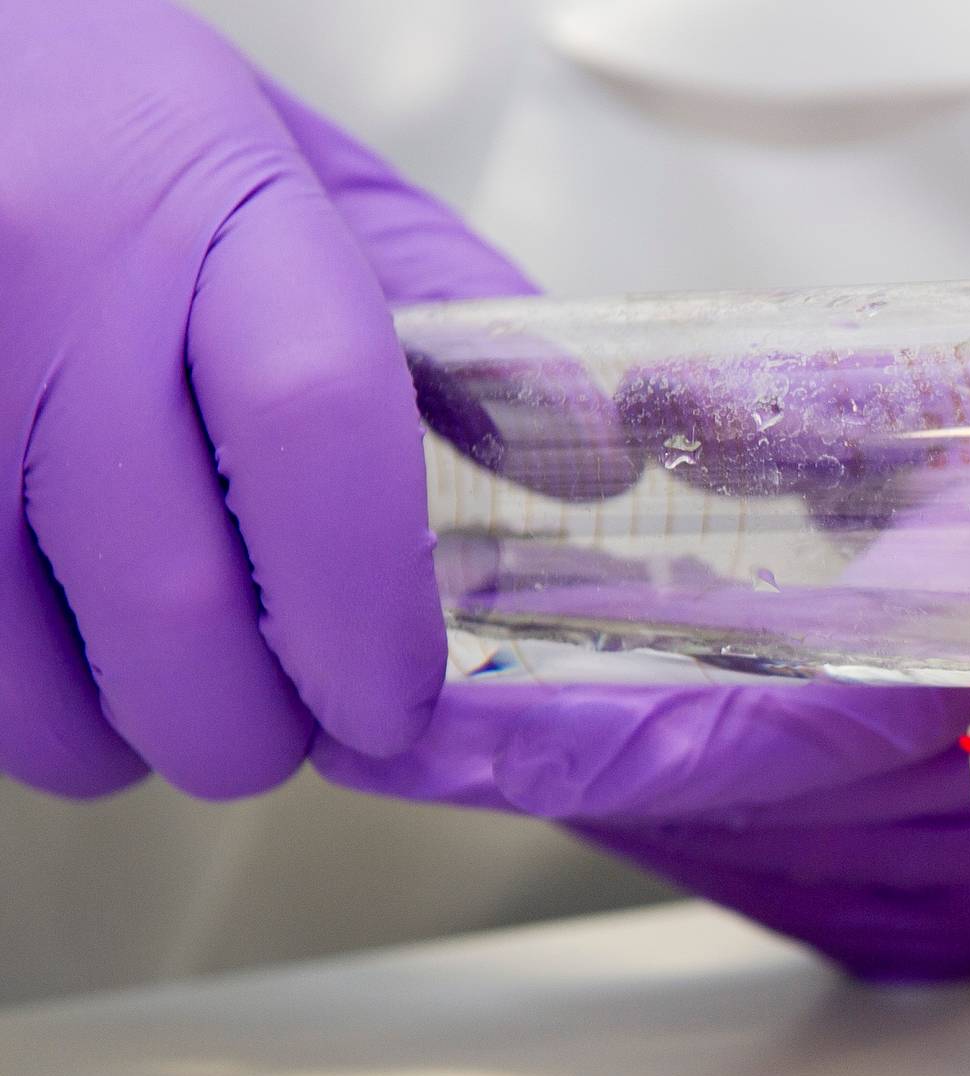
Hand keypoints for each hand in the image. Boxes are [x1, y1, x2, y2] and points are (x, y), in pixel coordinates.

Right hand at [0, 0, 530, 798]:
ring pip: (31, 662)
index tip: (396, 698)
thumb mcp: (293, 166)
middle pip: (172, 593)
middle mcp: (41, 277)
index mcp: (198, 198)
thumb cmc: (101, 121)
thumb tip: (589, 460)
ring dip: (120, 738)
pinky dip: (21, 700)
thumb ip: (449, 309)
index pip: (316, 427)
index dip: (368, 608)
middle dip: (251, 724)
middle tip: (293, 734)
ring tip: (171, 707)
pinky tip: (65, 660)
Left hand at [320, 364, 969, 981]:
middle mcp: (951, 821)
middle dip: (531, 763)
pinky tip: (584, 741)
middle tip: (386, 690)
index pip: (738, 751)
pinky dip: (652, 803)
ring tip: (449, 705)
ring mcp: (935, 876)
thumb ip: (856, 416)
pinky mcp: (918, 893)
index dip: (567, 747)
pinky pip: (751, 859)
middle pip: (696, 814)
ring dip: (579, 783)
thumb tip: (676, 407)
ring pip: (712, 846)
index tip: (420, 723)